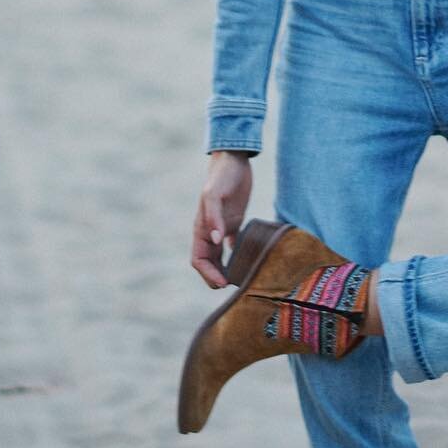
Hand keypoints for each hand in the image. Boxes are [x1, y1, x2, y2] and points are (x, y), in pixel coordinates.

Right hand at [191, 152, 253, 287]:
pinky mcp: (234, 223)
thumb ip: (213, 217)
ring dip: (226, 270)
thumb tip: (217, 242)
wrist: (233, 160)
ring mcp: (221, 228)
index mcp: (201, 228)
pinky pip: (233, 246)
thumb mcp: (214, 194)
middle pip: (208, 264)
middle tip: (234, 287)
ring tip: (241, 280)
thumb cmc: (221, 176)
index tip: (223, 282)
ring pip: (219, 258)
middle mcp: (210, 232)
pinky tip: (248, 263)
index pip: (198, 260)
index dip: (208, 274)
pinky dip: (237, 256)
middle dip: (216, 278)